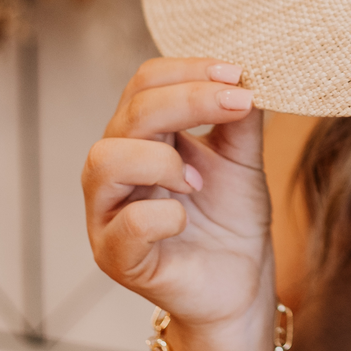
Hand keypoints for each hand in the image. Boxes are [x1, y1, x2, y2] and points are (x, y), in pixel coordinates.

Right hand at [82, 57, 276, 350]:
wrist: (241, 280)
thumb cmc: (232, 215)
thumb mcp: (243, 156)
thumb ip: (240, 118)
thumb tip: (244, 76)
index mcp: (145, 136)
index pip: (145, 83)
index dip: (188, 70)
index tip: (237, 74)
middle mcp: (118, 168)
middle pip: (132, 112)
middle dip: (189, 99)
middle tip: (238, 103)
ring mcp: (110, 213)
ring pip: (106, 160)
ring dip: (161, 159)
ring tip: (199, 179)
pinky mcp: (118, 257)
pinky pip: (122, 225)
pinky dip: (159, 214)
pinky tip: (185, 216)